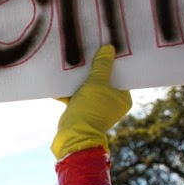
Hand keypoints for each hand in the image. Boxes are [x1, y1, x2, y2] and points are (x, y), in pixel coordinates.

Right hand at [52, 45, 131, 159]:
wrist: (72, 136)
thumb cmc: (90, 109)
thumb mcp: (96, 83)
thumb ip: (102, 66)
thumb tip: (109, 49)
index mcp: (123, 98)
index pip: (120, 75)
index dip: (112, 62)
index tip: (104, 49)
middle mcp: (112, 103)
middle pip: (103, 80)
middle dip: (93, 69)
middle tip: (87, 53)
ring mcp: (97, 107)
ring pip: (89, 87)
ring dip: (79, 79)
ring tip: (72, 66)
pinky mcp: (82, 110)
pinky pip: (77, 95)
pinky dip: (70, 90)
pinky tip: (60, 83)